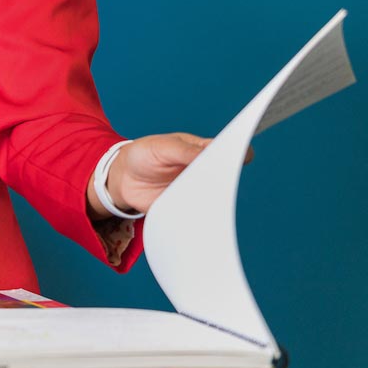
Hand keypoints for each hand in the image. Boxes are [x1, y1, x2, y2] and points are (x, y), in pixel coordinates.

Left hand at [90, 133, 242, 216]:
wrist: (122, 179)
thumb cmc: (143, 155)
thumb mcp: (161, 147)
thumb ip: (185, 151)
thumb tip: (213, 150)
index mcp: (201, 150)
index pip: (228, 149)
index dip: (239, 152)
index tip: (244, 156)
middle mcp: (204, 170)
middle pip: (226, 176)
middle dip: (227, 180)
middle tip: (221, 182)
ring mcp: (198, 190)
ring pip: (218, 197)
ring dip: (217, 201)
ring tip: (209, 201)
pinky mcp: (188, 207)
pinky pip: (202, 214)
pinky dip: (204, 218)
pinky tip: (203, 220)